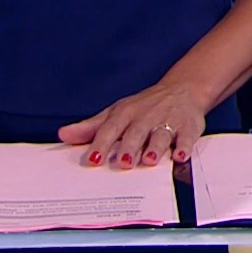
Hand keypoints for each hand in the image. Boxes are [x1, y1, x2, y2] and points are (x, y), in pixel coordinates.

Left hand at [57, 81, 204, 169]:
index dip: (102, 143)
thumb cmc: (144, 107)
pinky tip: (180, 156)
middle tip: (122, 163)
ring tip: (149, 160)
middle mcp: (146, 116)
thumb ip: (90, 127)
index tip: (93, 159)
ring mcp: (168, 121)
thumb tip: (64, 135)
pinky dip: (184, 146)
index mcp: (125, 114)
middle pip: (136, 132)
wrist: (183, 89)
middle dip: (129, 147)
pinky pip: (187, 137)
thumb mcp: (116, 113)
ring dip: (155, 147)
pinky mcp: (188, 126)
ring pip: (161, 134)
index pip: (111, 128)